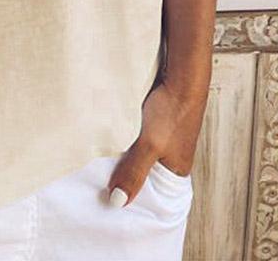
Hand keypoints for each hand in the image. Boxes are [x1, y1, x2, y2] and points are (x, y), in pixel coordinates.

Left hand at [106, 80, 206, 206]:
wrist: (181, 75)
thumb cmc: (172, 110)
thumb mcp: (149, 145)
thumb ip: (134, 172)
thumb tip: (119, 201)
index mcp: (176, 170)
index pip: (151, 195)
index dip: (131, 198)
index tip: (107, 201)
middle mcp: (170, 158)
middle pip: (142, 175)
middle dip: (124, 177)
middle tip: (97, 182)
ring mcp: (162, 140)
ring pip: (137, 155)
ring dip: (122, 156)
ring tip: (99, 161)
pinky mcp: (154, 124)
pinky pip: (136, 139)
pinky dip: (124, 140)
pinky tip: (110, 138)